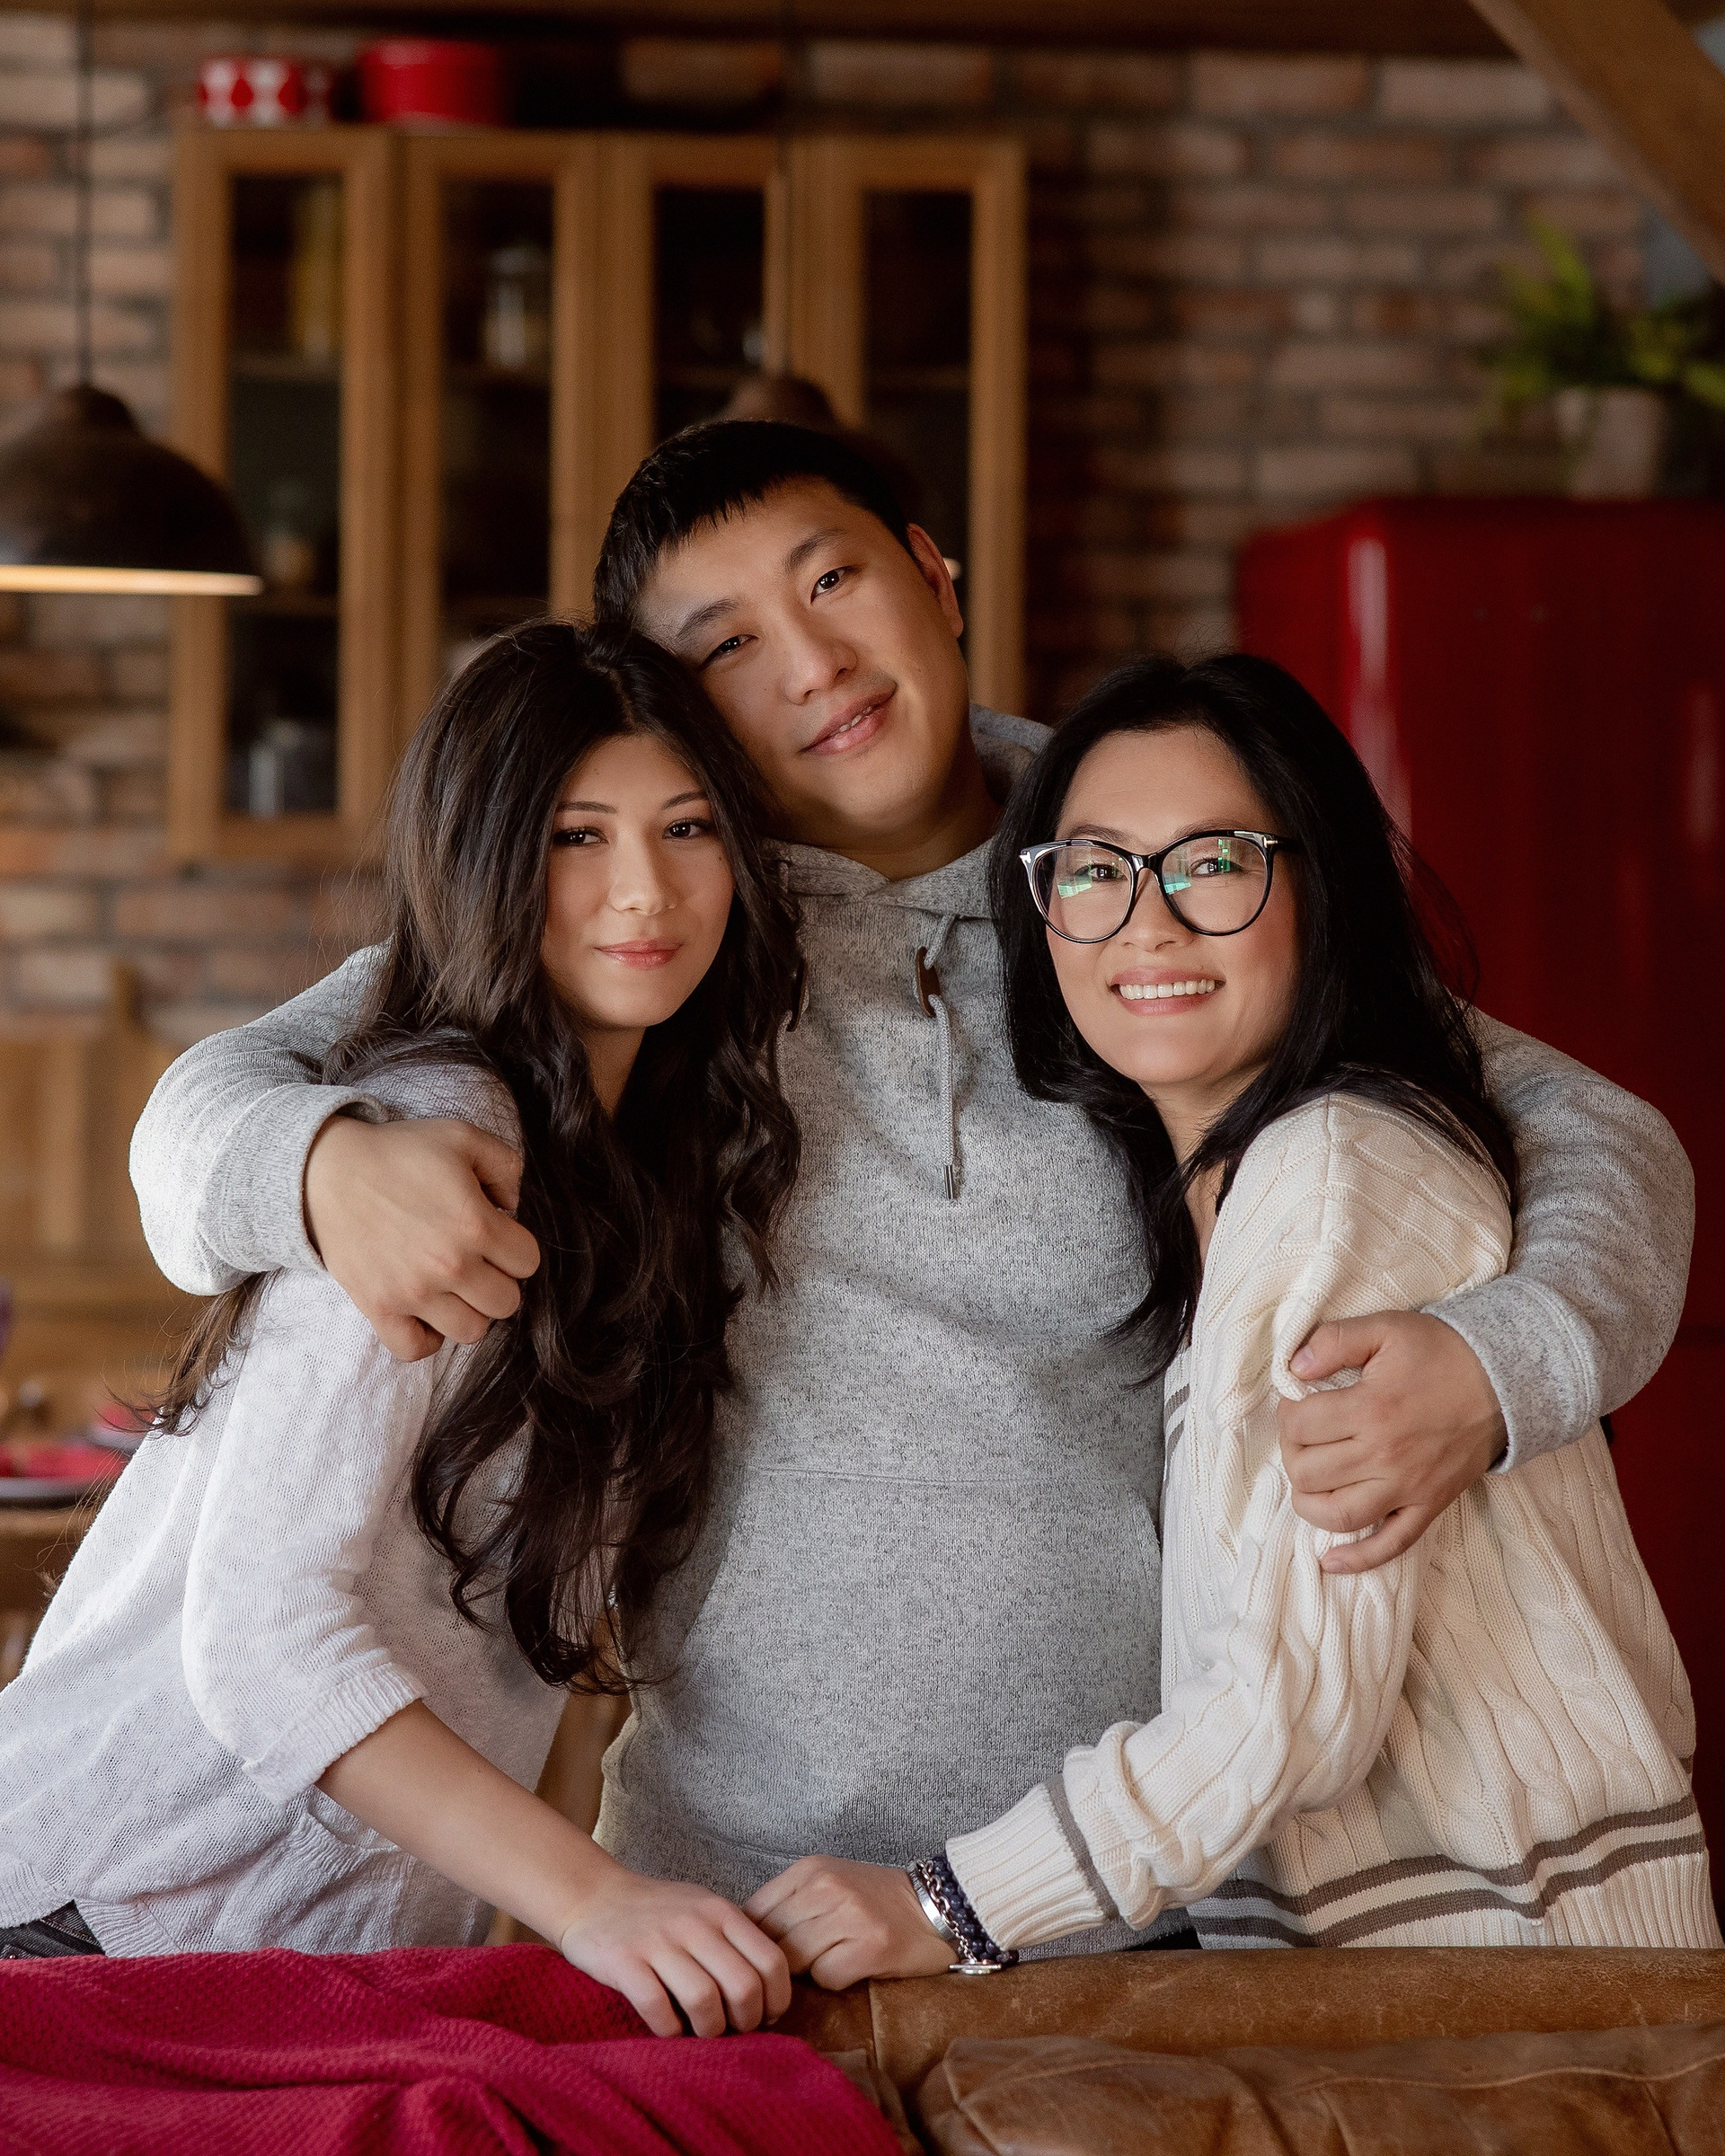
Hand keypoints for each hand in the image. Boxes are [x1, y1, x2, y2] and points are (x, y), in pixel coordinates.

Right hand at [303, 1115, 539, 1360]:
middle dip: (498, 1279)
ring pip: (471, 1331)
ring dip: (468, 1310)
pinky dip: (426, 1338)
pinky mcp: (379, 1308)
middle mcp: (449, 1265)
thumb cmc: (398, 1152)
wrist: (328, 1170)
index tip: (495, 1234)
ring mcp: (413, 1292)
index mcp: (475, 1224)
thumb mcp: (462, 1137)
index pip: (528, 1261)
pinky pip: (415, 1349)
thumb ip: (506, 1165)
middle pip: (506, 1302)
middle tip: (476, 1261)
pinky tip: (427, 1313)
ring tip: (453, 1287)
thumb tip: (514, 1206)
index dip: (516, 1246)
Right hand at [558, 1867, 791, 2038]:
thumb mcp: (705, 1912)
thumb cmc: (658, 1914)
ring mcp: (658, 1941)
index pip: (772, 1961)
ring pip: (704, 2001)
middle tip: (734, 2031)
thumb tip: (769, 1999)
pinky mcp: (624, 1961)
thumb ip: (736, 1943)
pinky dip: (669, 2030)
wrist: (593, 1896)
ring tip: (702, 2033)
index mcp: (721, 1912)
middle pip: (743, 1986)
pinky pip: (657, 2008)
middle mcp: (695, 1923)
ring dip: (709, 2030)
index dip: (777, 2000)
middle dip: (746, 2022)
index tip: (766, 2018)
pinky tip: (669, 2028)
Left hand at [745, 1856, 953, 1988]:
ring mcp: (849, 1915)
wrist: (935, 1905)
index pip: (754, 1912)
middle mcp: (826, 1887)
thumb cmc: (873, 1899)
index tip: (765, 1956)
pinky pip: (826, 1978)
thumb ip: (788, 1903)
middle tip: (795, 1970)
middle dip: (776, 1962)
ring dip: (805, 1972)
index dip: (755, 1942)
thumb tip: (742, 1940)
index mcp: (810, 1869)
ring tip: (827, 1963)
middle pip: (771, 1940)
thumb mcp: (827, 1883)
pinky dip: (833, 1981)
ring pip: (794, 1961)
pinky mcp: (870, 1946)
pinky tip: (852, 1968)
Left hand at [1279, 1310, 1505, 1575]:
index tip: (1296, 1405)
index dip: (1287, 1414)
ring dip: (1309, 1503)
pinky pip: (1391, 1544)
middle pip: (1309, 1472)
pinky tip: (1331, 1560)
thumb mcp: (1386, 1329)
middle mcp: (1385, 1456)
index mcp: (1370, 1410)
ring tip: (1308, 1482)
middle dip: (1293, 1453)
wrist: (1505, 1380)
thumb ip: (1334, 1340)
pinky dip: (1358, 1558)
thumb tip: (1293, 1366)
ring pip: (1338, 1515)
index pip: (1299, 1426)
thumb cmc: (1442, 1352)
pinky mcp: (1429, 1506)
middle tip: (1303, 1437)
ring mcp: (1408, 1488)